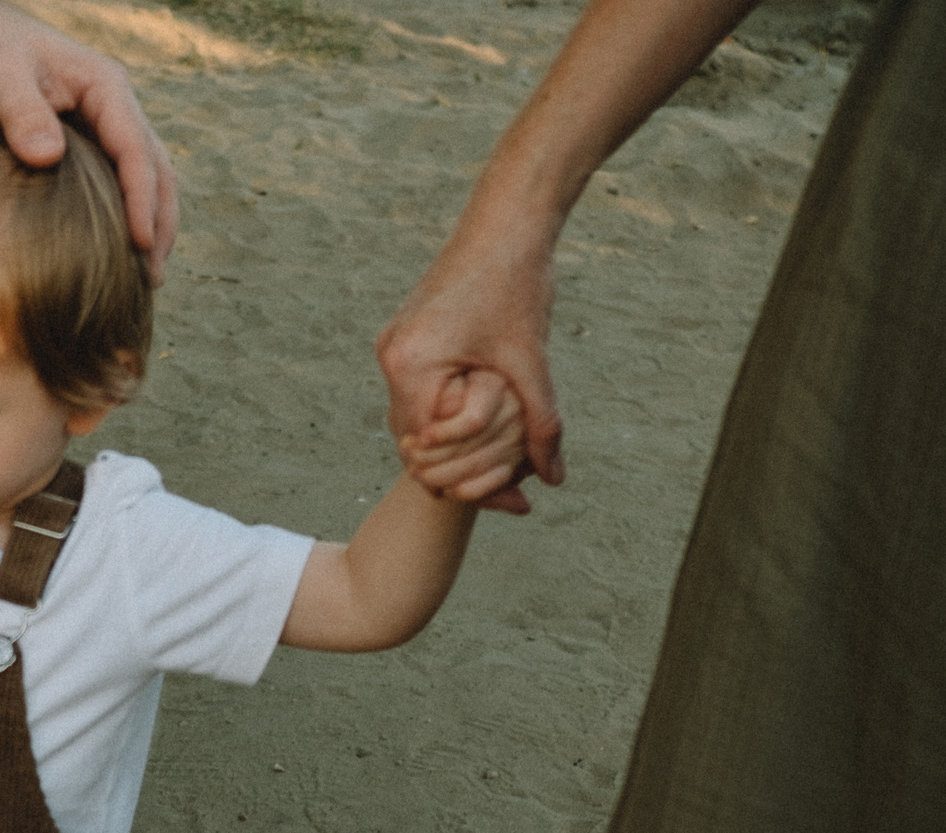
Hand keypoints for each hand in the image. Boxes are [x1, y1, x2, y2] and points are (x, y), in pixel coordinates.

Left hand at [0, 0, 177, 282]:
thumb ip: (21, 111)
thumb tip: (49, 158)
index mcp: (105, 87)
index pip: (137, 149)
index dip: (143, 199)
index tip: (140, 244)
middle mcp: (114, 109)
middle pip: (156, 170)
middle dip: (159, 223)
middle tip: (152, 278)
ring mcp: (101, 130)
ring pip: (144, 181)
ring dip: (149, 227)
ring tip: (144, 279)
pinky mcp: (82, 149)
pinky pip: (113, 187)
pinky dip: (119, 222)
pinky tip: (112, 259)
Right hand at [376, 211, 563, 513]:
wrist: (505, 221)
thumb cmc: (516, 282)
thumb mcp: (531, 361)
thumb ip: (542, 424)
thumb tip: (554, 479)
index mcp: (410, 364)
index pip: (424, 449)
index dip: (463, 479)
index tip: (505, 498)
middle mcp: (391, 357)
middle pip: (416, 441)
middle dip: (460, 468)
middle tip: (509, 490)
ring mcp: (395, 345)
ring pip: (418, 419)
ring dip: (456, 442)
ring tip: (503, 463)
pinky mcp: (408, 337)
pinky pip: (423, 392)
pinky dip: (452, 413)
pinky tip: (488, 424)